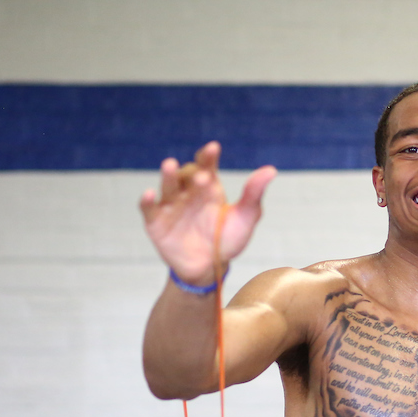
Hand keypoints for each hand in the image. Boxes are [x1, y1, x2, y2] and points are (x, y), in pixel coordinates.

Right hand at [139, 141, 276, 285]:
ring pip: (167, 186)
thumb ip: (254, 195)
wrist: (210, 268)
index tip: (213, 148)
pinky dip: (146, 201)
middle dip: (194, 174)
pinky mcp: (156, 223)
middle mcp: (188, 192)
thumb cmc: (227, 239)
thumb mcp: (245, 218)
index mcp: (208, 187)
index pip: (207, 165)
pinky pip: (149, 209)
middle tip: (205, 178)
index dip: (208, 156)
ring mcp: (171, 206)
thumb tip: (271, 170)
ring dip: (168, 176)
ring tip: (169, 164)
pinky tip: (149, 194)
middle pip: (187, 175)